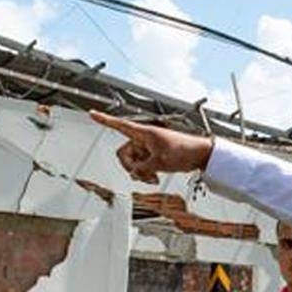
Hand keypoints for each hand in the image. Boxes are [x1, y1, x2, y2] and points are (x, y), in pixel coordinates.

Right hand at [89, 112, 212, 184]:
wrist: (199, 155)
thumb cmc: (183, 151)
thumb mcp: (160, 163)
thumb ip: (142, 169)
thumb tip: (134, 173)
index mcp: (143, 133)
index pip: (120, 125)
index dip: (105, 120)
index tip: (92, 113)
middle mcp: (142, 139)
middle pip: (123, 154)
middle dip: (131, 166)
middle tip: (143, 174)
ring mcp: (147, 148)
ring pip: (132, 163)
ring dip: (140, 172)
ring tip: (154, 177)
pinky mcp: (152, 156)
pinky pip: (140, 167)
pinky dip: (145, 173)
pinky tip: (155, 178)